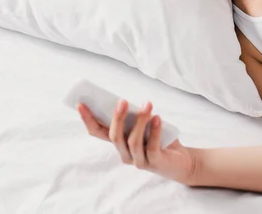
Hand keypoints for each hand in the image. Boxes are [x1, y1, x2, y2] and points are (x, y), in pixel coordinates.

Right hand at [77, 100, 197, 185]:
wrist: (181, 160)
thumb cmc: (159, 138)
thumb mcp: (143, 124)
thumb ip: (133, 116)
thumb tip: (124, 100)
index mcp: (119, 143)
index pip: (98, 132)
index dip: (88, 120)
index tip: (80, 103)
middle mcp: (125, 154)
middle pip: (114, 137)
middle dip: (117, 118)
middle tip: (122, 101)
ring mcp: (139, 160)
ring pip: (133, 141)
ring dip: (140, 121)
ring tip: (148, 104)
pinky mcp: (156, 162)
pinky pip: (152, 147)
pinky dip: (155, 131)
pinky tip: (158, 118)